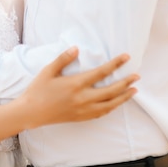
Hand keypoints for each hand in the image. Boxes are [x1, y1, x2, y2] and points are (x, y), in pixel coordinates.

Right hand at [18, 49, 138, 128]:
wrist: (31, 112)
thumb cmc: (38, 89)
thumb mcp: (48, 71)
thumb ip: (63, 59)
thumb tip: (76, 48)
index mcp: (75, 84)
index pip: (101, 73)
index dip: (115, 64)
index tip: (126, 58)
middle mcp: (82, 98)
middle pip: (110, 91)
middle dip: (126, 83)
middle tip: (137, 76)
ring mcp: (83, 110)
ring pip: (110, 105)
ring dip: (123, 97)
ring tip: (133, 91)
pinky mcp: (81, 118)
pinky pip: (101, 113)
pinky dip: (112, 107)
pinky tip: (116, 103)